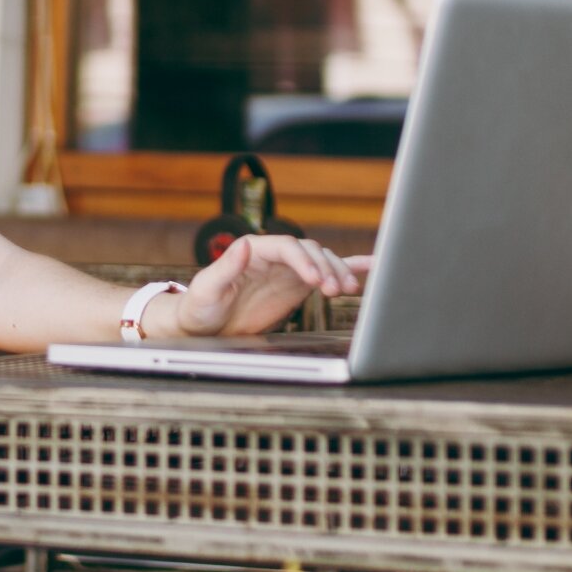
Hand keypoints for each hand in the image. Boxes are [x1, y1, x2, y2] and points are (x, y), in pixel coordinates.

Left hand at [168, 235, 370, 337]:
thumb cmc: (200, 306)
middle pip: (310, 252)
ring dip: (339, 271)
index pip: (287, 247)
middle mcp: (274, 256)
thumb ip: (225, 266)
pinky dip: (349, 268)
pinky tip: (371, 267)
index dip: (304, 260)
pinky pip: (326, 273)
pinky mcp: (297, 285)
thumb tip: (244, 244)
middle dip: (326, 267)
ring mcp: (288, 270)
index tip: (315, 279)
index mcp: (253, 250)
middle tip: (335, 288)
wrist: (203, 327)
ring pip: (322, 261)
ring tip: (348, 289)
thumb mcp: (207, 287)